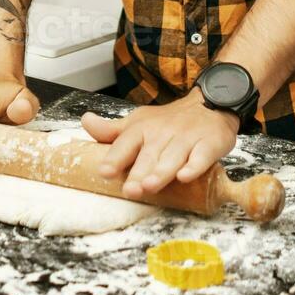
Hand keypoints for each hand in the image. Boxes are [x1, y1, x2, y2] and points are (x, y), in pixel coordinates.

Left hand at [82, 91, 239, 198]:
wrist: (210, 105)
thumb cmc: (169, 121)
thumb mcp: (138, 122)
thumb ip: (112, 130)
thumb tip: (85, 121)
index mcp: (142, 129)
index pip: (125, 143)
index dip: (115, 158)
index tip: (105, 172)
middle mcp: (162, 133)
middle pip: (148, 156)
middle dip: (139, 173)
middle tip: (130, 190)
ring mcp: (186, 139)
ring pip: (172, 157)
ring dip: (161, 172)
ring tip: (150, 186)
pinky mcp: (209, 144)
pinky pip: (201, 157)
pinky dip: (194, 167)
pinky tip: (185, 176)